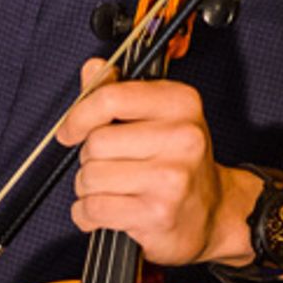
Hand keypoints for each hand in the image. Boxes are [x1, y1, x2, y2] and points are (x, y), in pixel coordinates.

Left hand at [57, 59, 236, 266]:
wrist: (212, 212)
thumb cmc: (179, 161)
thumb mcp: (158, 115)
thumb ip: (119, 90)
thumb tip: (93, 68)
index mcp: (180, 103)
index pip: (110, 98)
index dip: (79, 116)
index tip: (70, 130)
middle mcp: (181, 137)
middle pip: (96, 142)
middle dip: (89, 157)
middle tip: (110, 164)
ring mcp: (171, 177)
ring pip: (90, 176)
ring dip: (88, 187)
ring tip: (112, 189)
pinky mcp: (158, 214)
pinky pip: (94, 209)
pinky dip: (87, 214)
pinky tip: (107, 210)